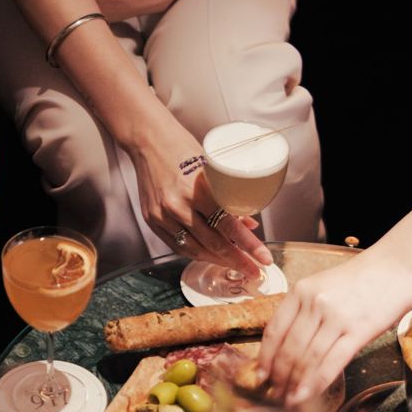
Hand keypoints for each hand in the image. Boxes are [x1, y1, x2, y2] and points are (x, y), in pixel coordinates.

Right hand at [128, 122, 272, 277]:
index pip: (229, 226)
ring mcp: (162, 216)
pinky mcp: (152, 220)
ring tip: (235, 266)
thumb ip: (228, 198)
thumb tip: (248, 224)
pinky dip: (196, 253)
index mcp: (196, 190)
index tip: (263, 259)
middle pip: (214, 244)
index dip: (249, 246)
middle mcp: (177, 206)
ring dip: (218, 260)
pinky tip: (210, 256)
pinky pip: (178, 246)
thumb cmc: (181, 148)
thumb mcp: (211, 168)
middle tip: (254, 271)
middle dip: (237, 260)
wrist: (147, 141)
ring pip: (195, 250)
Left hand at [258, 257, 407, 403]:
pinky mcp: (358, 331)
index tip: (260, 375)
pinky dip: (315, 383)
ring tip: (290, 400)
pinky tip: (307, 395)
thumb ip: (303, 312)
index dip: (265, 358)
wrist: (398, 267)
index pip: (274, 331)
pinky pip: (331, 363)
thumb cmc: (360, 280)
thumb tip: (286, 350)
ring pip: (307, 359)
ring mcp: (336, 318)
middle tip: (275, 393)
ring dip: (295, 384)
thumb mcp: (322, 287)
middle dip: (279, 376)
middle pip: (289, 348)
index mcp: (300, 291)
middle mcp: (314, 303)